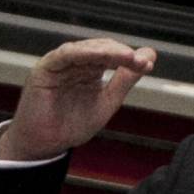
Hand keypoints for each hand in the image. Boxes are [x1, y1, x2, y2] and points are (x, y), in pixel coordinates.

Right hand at [0, 34, 157, 161]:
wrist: (45, 145)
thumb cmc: (71, 125)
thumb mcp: (105, 103)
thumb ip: (125, 80)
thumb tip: (149, 57)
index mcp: (91, 69)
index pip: (113, 55)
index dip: (130, 58)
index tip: (147, 64)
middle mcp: (77, 63)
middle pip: (102, 48)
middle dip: (123, 53)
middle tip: (140, 61)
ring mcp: (62, 64)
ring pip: (87, 48)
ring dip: (108, 51)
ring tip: (126, 57)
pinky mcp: (46, 68)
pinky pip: (65, 55)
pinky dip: (83, 52)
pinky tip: (99, 55)